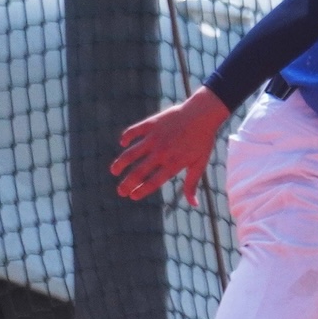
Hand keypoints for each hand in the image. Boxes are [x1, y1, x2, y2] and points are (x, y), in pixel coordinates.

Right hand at [110, 87, 230, 204]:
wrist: (203, 113)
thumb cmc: (203, 140)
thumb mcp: (200, 163)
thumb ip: (192, 184)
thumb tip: (194, 205)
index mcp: (174, 163)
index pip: (153, 182)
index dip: (141, 191)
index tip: (132, 196)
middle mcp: (162, 152)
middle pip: (139, 171)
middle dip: (127, 183)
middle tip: (120, 191)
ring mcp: (155, 138)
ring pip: (131, 153)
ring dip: (120, 163)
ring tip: (114, 171)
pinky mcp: (151, 124)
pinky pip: (133, 131)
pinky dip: (126, 137)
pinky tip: (123, 144)